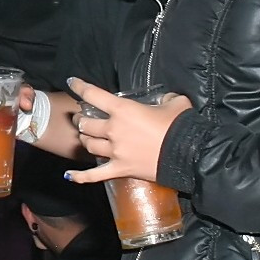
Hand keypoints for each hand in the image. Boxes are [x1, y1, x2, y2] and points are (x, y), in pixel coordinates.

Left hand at [66, 77, 190, 184]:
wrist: (190, 154)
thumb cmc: (180, 126)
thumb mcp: (175, 102)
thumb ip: (165, 98)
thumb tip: (164, 100)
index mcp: (123, 110)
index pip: (93, 94)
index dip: (79, 87)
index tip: (72, 82)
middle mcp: (114, 130)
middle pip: (86, 124)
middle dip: (81, 119)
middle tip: (83, 118)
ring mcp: (115, 152)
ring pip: (88, 145)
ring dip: (85, 140)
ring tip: (86, 137)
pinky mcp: (119, 169)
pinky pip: (94, 175)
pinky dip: (80, 176)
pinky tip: (70, 176)